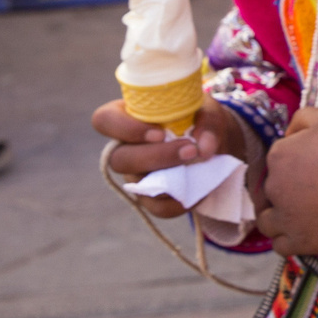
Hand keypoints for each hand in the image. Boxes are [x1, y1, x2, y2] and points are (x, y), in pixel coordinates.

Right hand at [94, 98, 257, 219]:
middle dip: (156, 157)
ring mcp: (135, 175)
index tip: (159, 133)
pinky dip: (180, 201)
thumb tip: (203, 147)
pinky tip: (200, 190)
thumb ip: (207, 123)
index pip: (103, 120)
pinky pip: (158, 207)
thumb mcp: (207, 111)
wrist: (213, 144)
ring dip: (170, 180)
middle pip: (120, 160)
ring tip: (199, 168)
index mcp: (127, 117)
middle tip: (190, 151)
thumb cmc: (200, 119)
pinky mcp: (150, 197)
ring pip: (137, 186)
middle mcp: (124, 148)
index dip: (125, 128)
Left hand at [254, 107, 317, 256]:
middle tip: (310, 193)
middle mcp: (274, 187)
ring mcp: (285, 217)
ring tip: (297, 217)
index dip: (292, 165)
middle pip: (270, 190)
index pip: (276, 161)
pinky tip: (301, 234)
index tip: (311, 170)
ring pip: (267, 221)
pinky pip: (280, 246)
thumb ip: (301, 118)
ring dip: (278, 219)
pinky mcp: (299, 241)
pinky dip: (288, 241)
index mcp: (278, 156)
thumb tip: (289, 132)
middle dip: (285, 191)